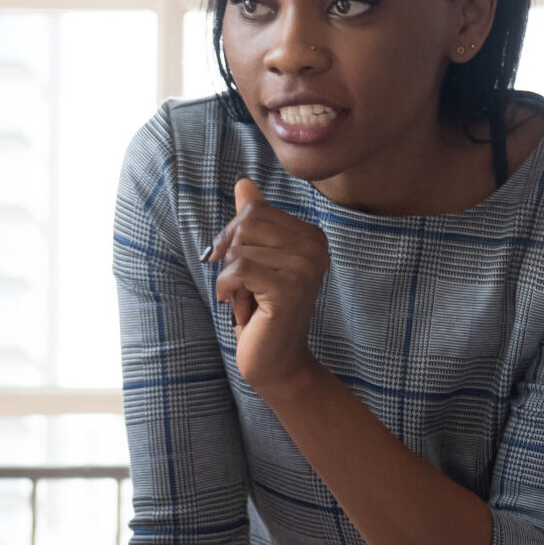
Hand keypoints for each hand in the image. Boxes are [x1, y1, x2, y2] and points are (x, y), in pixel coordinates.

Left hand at [209, 178, 329, 395]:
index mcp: (312, 237)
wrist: (276, 362)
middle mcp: (316, 248)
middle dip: (232, 258)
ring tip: (250, 301)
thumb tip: (243, 182)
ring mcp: (306, 268)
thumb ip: (253, 222)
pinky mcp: (289, 288)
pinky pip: (237, 269)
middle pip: (247, 224)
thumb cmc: (263, 311)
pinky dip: (227, 289)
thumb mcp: (256, 260)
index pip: (256, 210)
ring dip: (230, 279)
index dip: (233, 237)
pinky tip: (242, 309)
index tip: (241, 268)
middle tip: (247, 288)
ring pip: (239, 248)